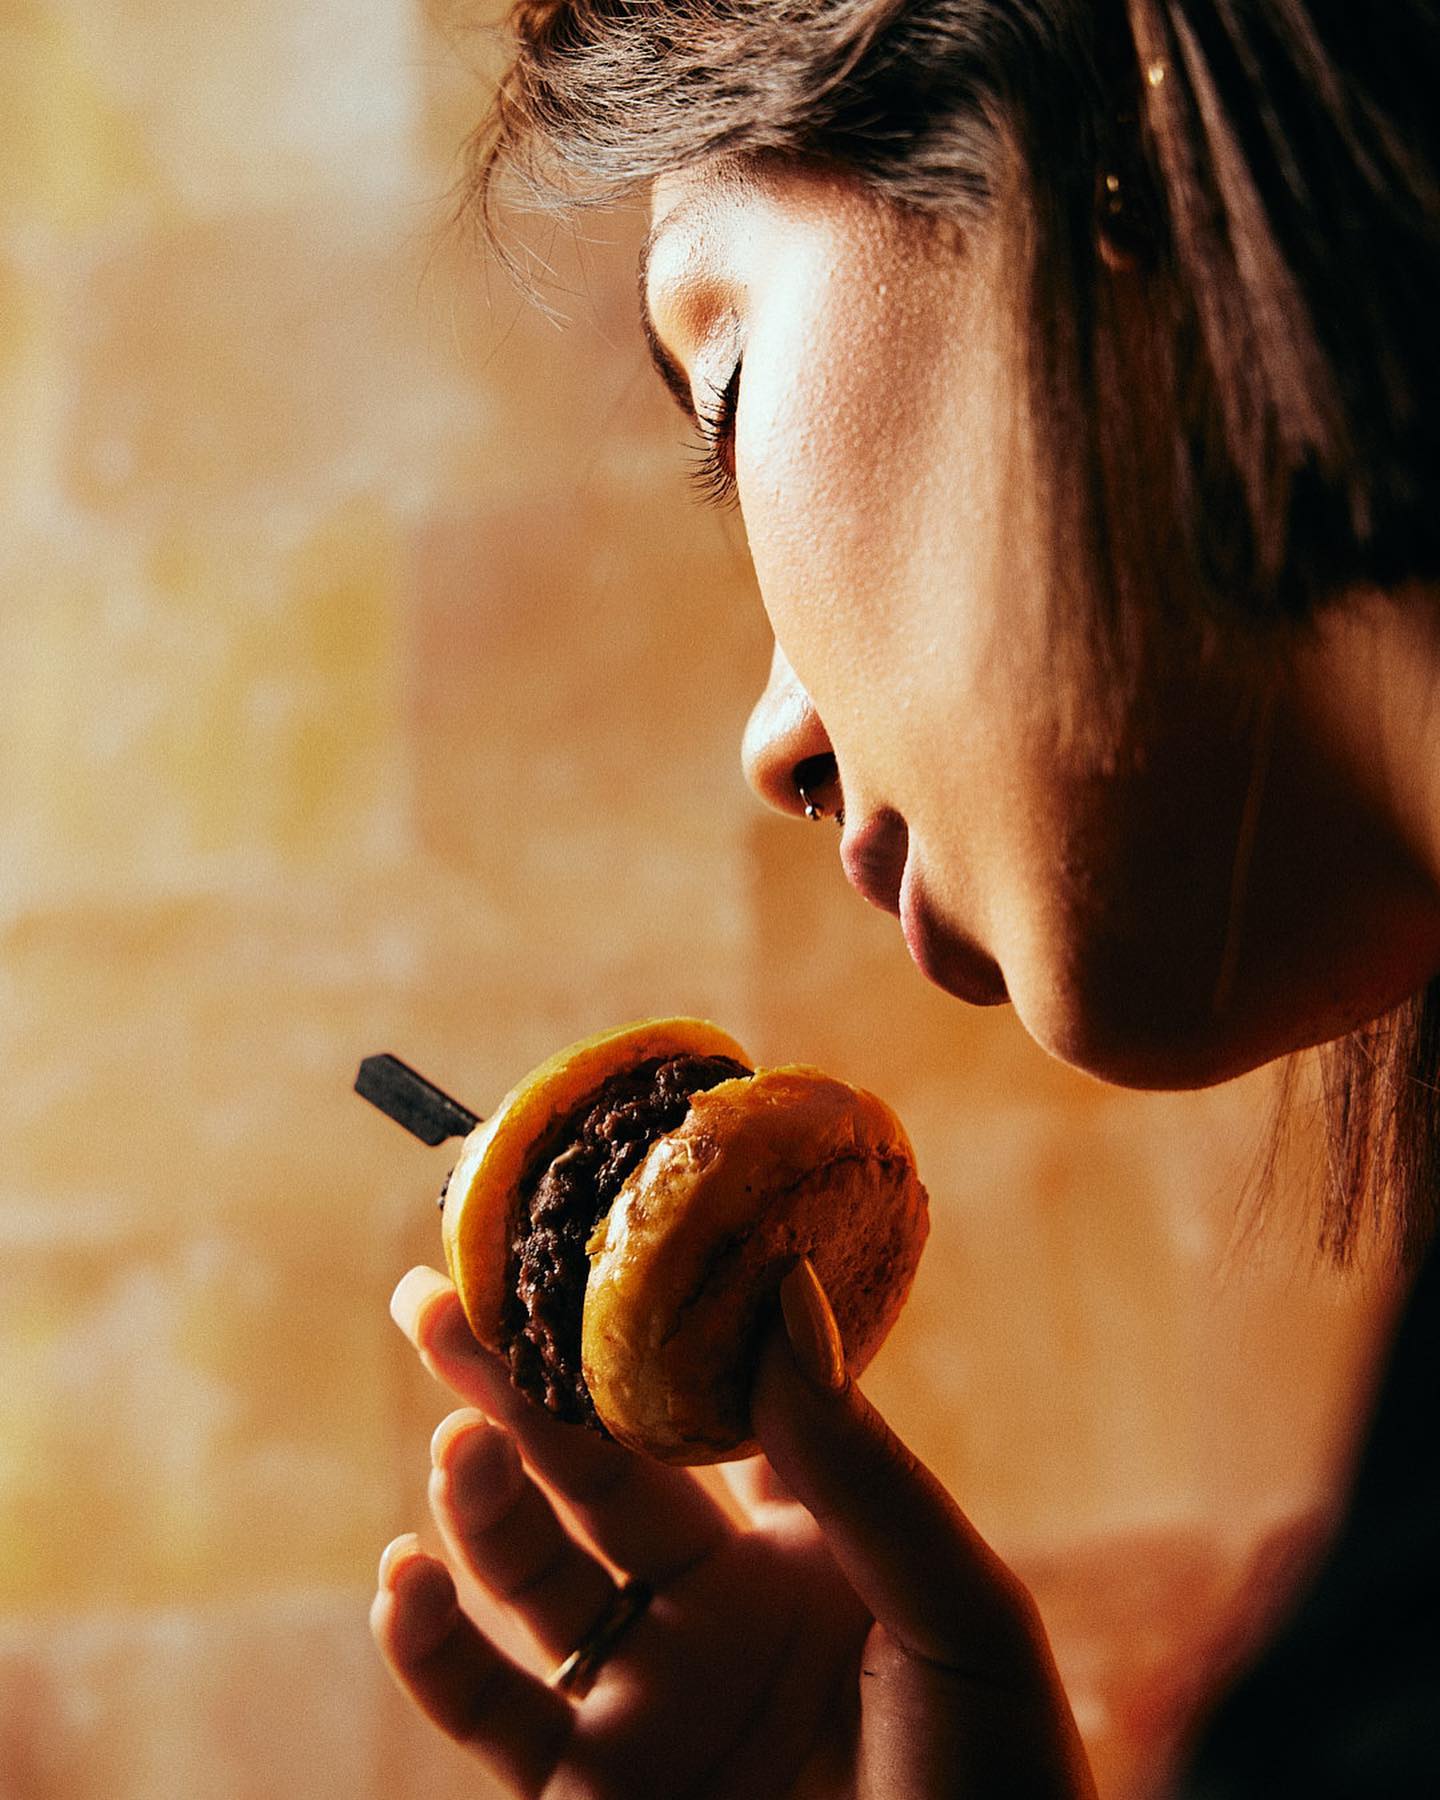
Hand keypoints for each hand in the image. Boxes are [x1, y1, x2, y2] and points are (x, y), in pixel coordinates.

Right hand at [372, 1260, 1094, 1798]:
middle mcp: (720, 1605)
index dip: (638, 1330)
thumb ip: (860, 1467)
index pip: (707, 1407)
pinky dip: (427, 1645)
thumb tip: (782, 1288)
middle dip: (516, 1383)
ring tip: (464, 1442)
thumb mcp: (955, 1616)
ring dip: (483, 1499)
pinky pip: (486, 1709)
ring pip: (530, 1572)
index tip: (578, 1247)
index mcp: (816, 1543)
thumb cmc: (998, 1794)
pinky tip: (403, 1574)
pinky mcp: (587, 1798)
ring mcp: (650, 1699)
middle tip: (439, 1298)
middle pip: (597, 1467)